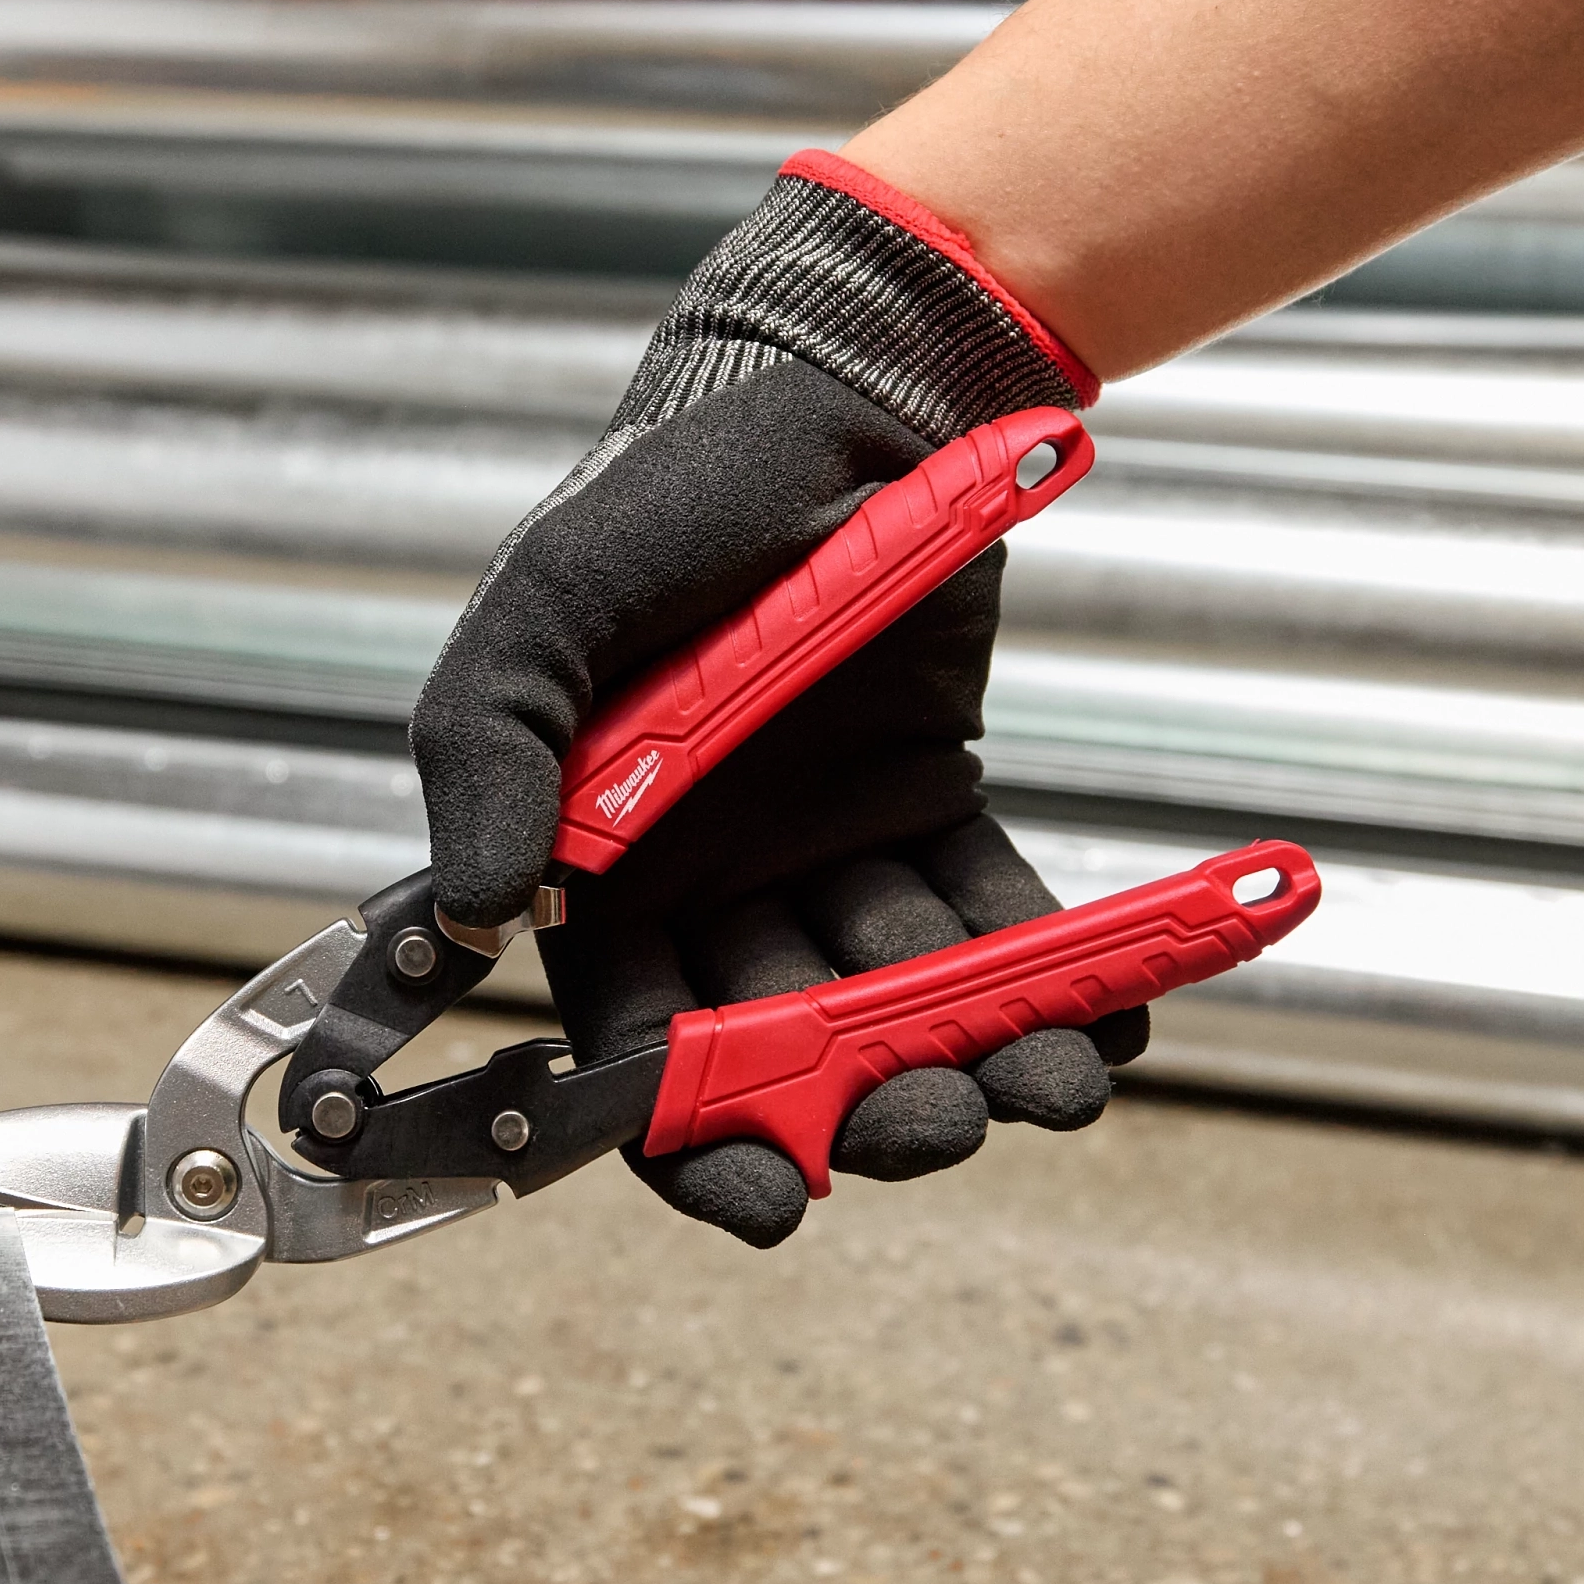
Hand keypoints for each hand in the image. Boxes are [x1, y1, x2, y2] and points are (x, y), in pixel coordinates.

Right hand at [411, 156, 1146, 1247]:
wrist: (843, 382)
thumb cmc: (671, 489)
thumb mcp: (548, 603)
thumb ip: (491, 753)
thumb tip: (474, 915)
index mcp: (599, 867)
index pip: (634, 1050)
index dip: (691, 1143)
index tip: (765, 1201)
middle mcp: (708, 882)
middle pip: (784, 1052)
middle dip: (861, 1111)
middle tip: (933, 1128)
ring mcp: (825, 848)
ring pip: (897, 1002)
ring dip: (973, 1059)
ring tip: (1050, 1087)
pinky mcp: (933, 802)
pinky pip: (993, 920)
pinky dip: (1055, 978)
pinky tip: (1109, 1026)